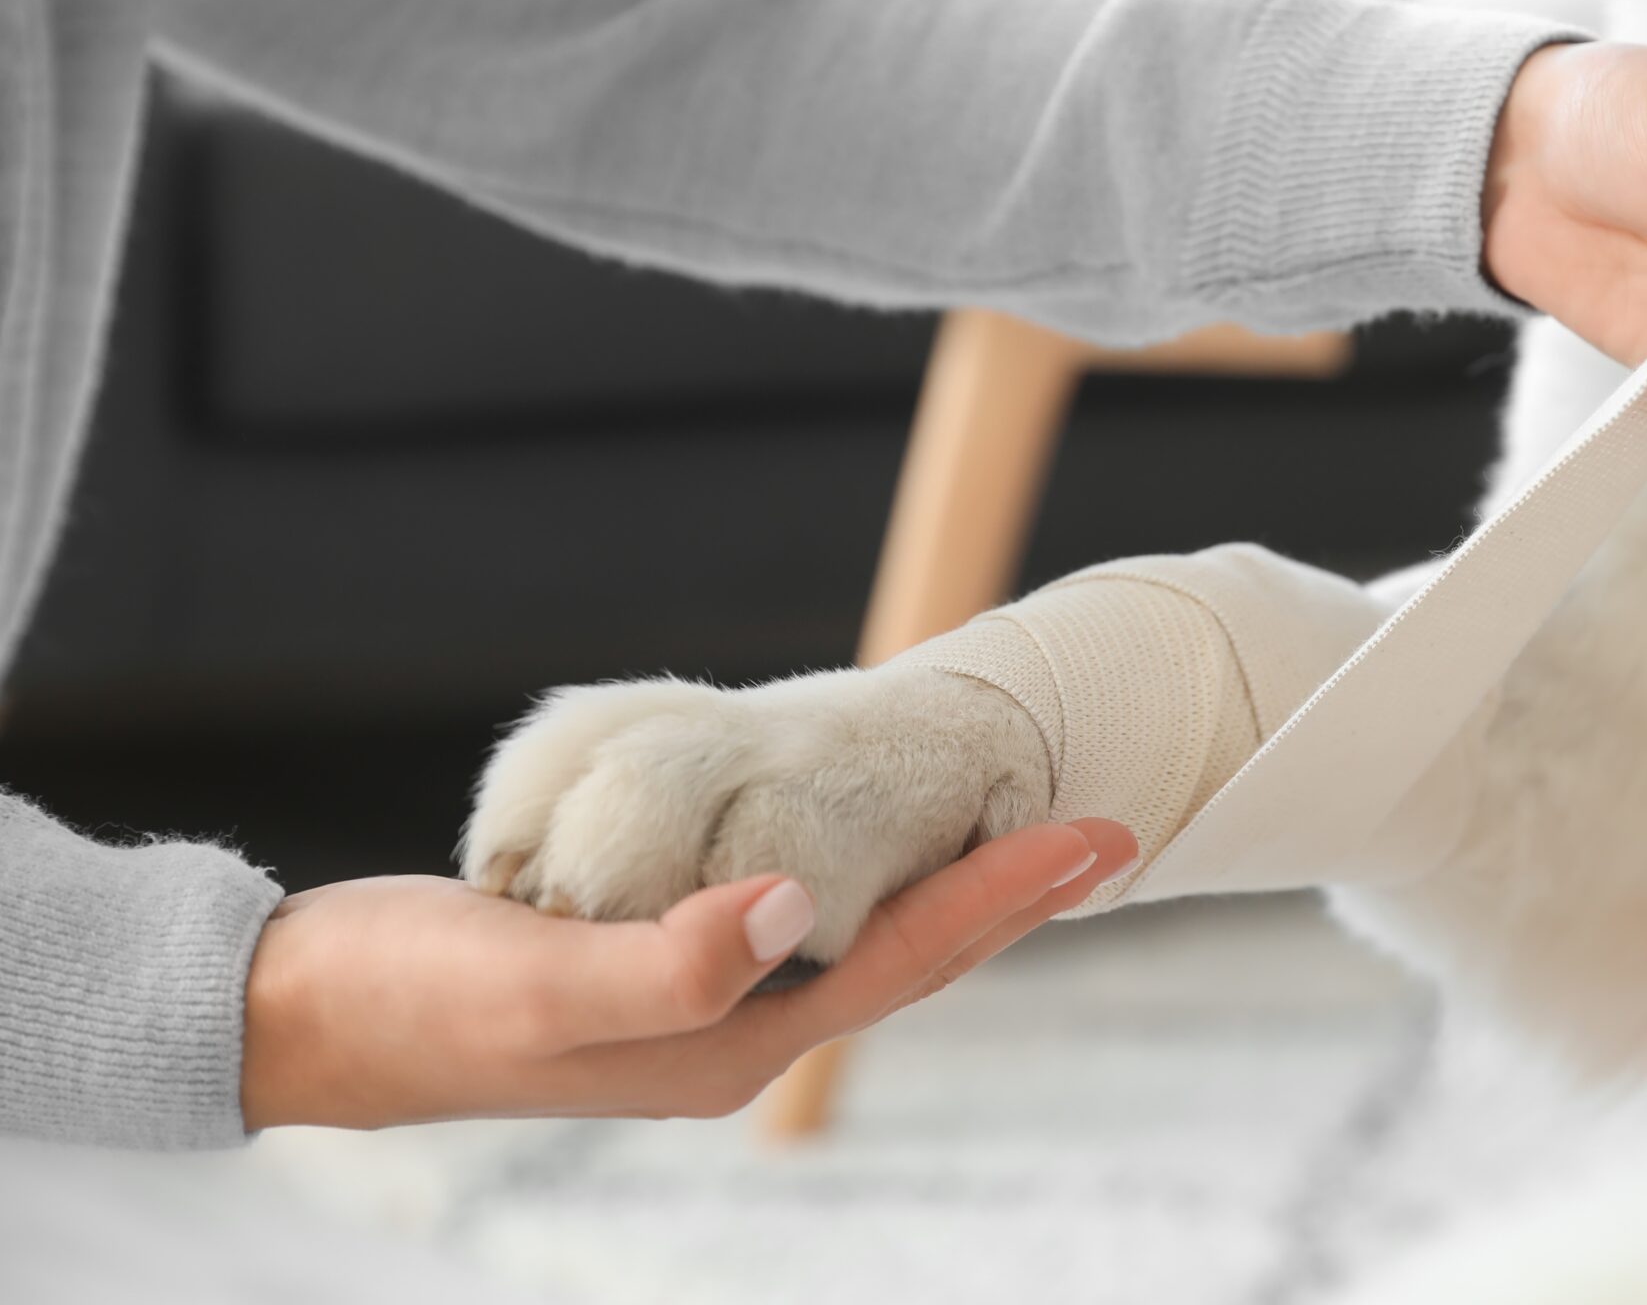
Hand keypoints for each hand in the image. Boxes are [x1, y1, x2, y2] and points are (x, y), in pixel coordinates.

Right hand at [239, 818, 1135, 1130]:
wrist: (312, 1014)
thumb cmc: (415, 1000)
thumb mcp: (538, 984)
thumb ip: (667, 962)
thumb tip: (792, 910)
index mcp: (726, 1044)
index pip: (902, 958)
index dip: (1003, 895)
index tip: (1099, 836)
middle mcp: (730, 1030)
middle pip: (904, 954)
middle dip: (1004, 895)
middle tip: (1102, 834)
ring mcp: (694, 1000)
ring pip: (857, 937)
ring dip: (941, 887)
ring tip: (1021, 841)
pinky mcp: (654, 960)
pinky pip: (790, 915)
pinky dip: (854, 875)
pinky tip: (866, 845)